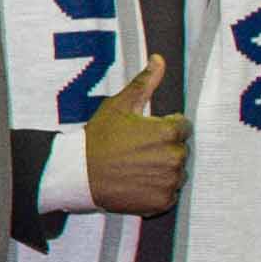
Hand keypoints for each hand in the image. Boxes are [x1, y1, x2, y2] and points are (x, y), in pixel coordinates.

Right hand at [82, 58, 187, 215]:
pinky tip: (136, 183)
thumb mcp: (118, 106)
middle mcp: (174, 157)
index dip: (164, 128)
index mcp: (168, 132)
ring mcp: (169, 181)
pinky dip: (156, 190)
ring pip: (176, 173)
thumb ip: (145, 83)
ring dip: (161, 171)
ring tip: (135, 169)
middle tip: (136, 152)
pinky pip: (169, 194)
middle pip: (180, 150)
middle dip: (163, 149)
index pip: (183, 127)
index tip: (144, 135)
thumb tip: (159, 60)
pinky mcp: (162, 201)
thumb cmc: (97, 140)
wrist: (78, 175)